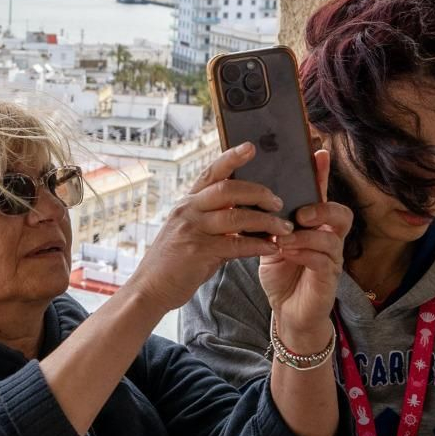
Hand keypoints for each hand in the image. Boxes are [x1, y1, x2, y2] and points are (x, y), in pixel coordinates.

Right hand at [125, 143, 290, 312]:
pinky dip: (258, 245)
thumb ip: (214, 222)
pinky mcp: (199, 252)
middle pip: (227, 190)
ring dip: (265, 222)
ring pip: (236, 217)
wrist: (150, 288)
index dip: (231, 158)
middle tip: (278, 202)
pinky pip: (236, 245)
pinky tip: (272, 248)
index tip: (251, 147)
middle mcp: (188, 211)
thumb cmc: (174, 261)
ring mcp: (192, 230)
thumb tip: (247, 215)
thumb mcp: (189, 232)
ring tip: (284, 228)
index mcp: (187, 203)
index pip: (211, 173)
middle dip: (258, 193)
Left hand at [258, 148, 352, 353]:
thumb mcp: (270, 240)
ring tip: (284, 238)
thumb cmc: (281, 272)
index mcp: (315, 225)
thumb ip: (267, 219)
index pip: (322, 195)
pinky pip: (324, 261)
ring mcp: (332, 258)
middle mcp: (329, 238)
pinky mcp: (328, 278)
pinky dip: (304, 254)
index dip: (323, 175)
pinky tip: (288, 253)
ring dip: (307, 235)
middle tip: (299, 213)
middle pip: (342, 213)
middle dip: (322, 208)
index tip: (318, 153)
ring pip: (332, 237)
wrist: (287, 310)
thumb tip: (248, 191)